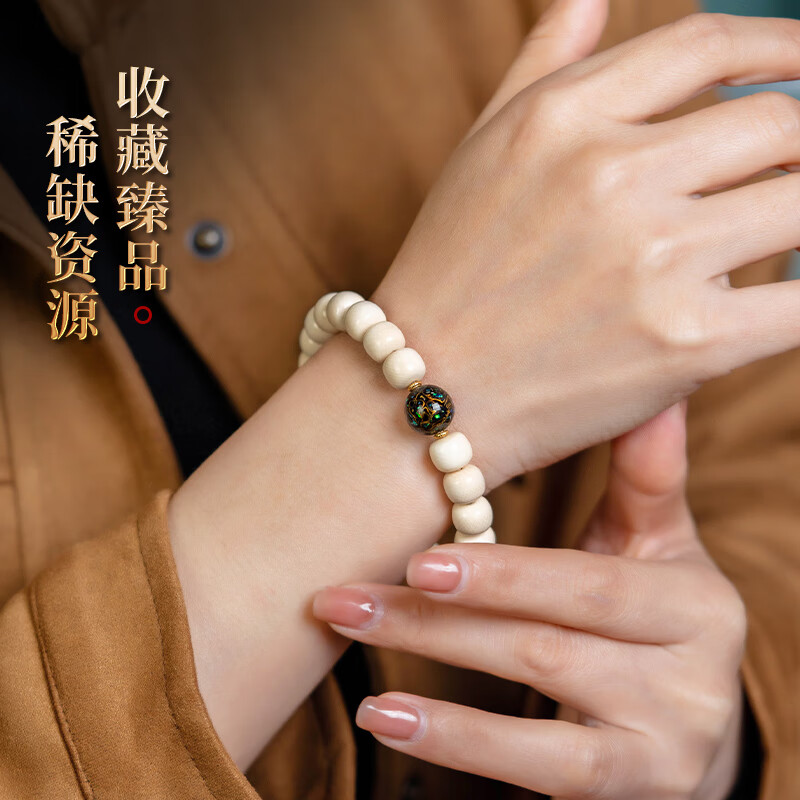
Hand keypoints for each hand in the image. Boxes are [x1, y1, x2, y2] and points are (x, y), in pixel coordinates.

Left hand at [312, 403, 746, 798]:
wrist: (696, 723)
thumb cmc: (658, 615)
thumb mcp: (660, 547)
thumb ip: (647, 476)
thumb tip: (651, 391)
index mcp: (694, 606)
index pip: (590, 587)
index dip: (505, 576)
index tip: (418, 561)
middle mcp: (692, 683)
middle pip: (544, 647)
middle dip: (436, 625)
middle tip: (343, 601)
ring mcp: (663, 750)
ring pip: (535, 713)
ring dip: (435, 698)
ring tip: (356, 674)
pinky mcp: (630, 796)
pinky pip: (536, 776)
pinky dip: (459, 746)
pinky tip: (387, 721)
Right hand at [371, 1, 799, 487]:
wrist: (424, 393)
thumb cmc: (451, 274)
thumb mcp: (482, 150)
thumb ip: (542, 64)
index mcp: (560, 118)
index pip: (706, 46)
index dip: (778, 48)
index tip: (799, 69)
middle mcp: (609, 176)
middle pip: (777, 125)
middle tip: (789, 173)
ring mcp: (651, 260)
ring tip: (776, 232)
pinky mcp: (684, 345)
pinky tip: (787, 295)